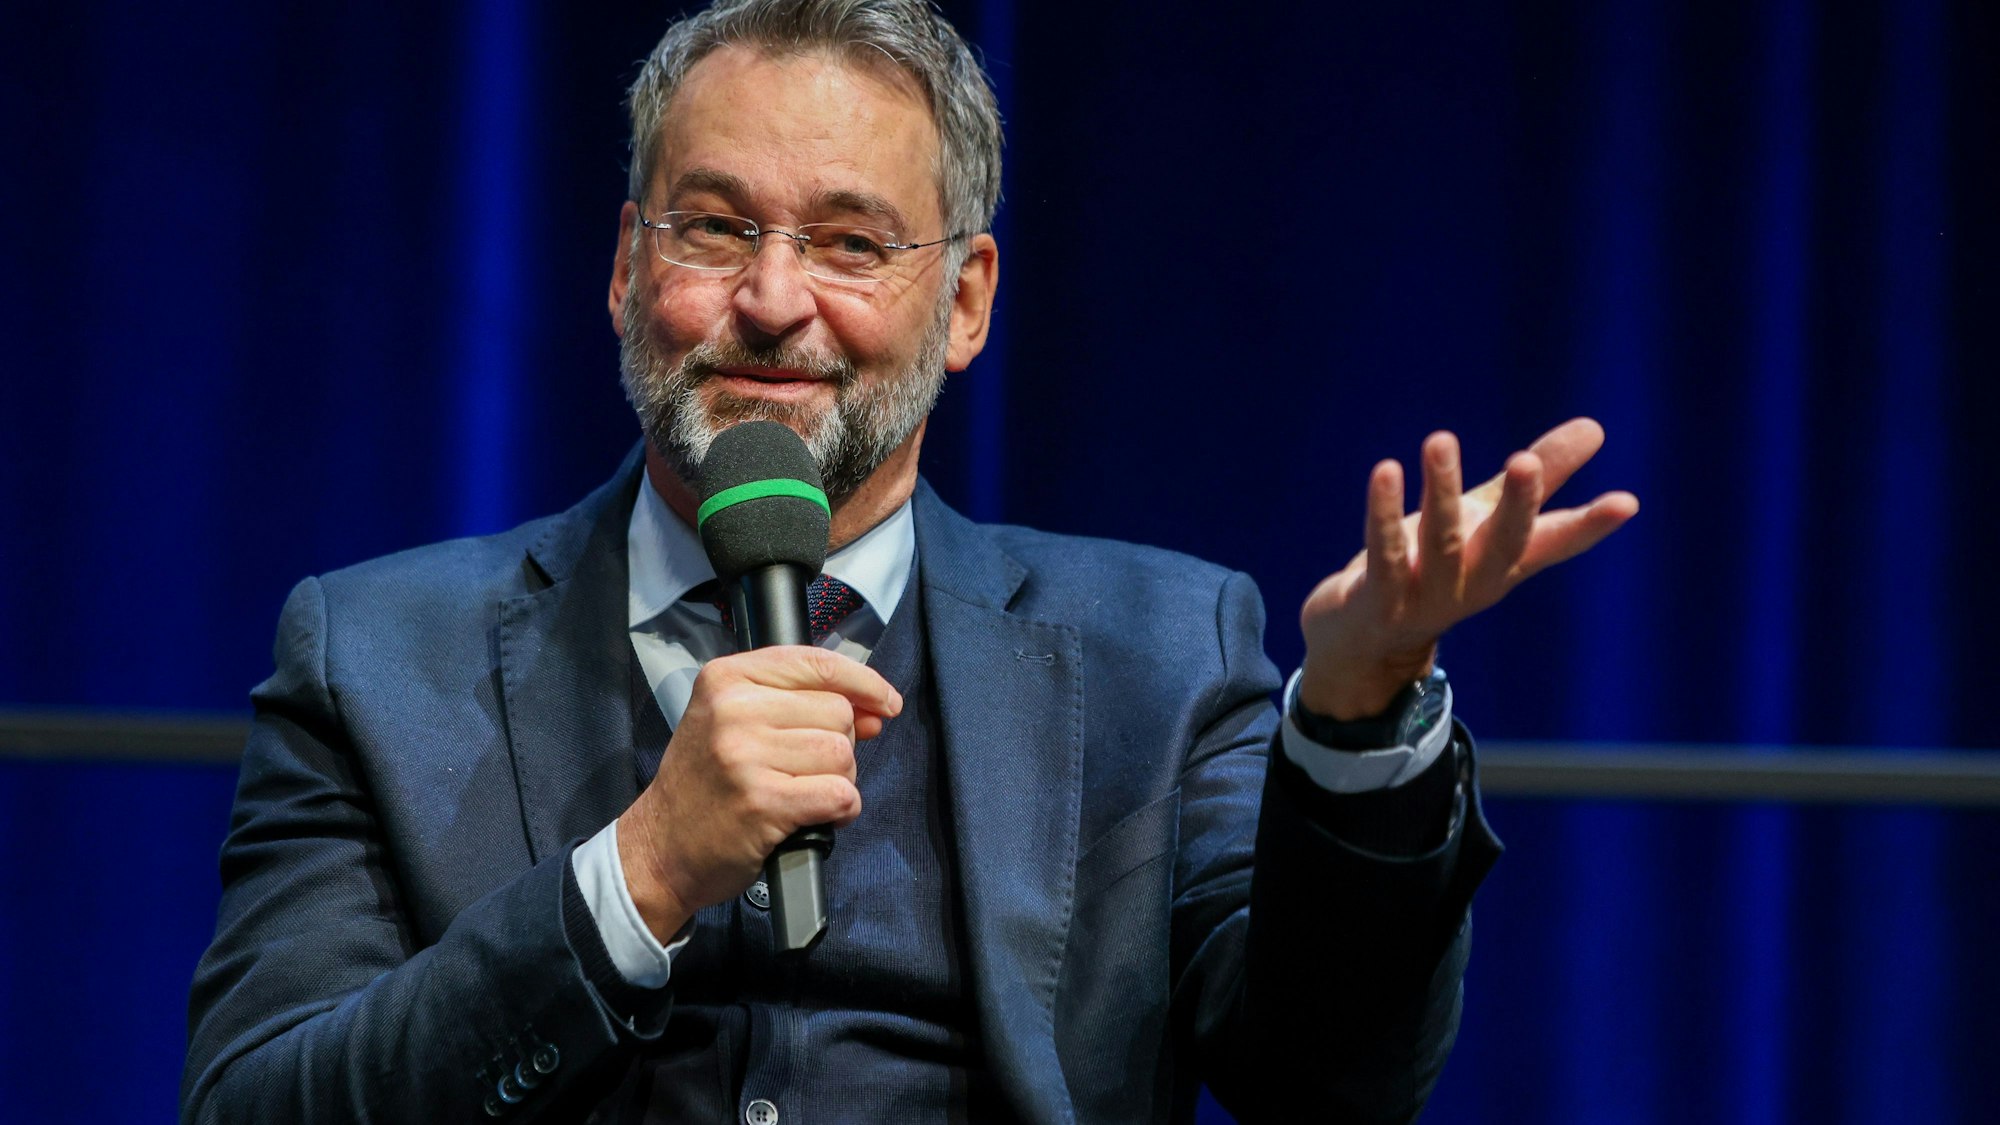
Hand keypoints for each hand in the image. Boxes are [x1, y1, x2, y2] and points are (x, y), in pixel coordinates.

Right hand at [617, 646, 902, 940]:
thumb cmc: (705, 785)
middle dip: (840, 745)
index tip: (887, 702)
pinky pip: (839, 794)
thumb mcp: (736, 724)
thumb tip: (876, 709)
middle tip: (805, 770)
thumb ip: (804, 706)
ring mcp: (745, 756)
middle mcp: (733, 710)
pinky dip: (842, 809)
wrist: (661, 848)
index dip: (863, 682)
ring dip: (839, 779)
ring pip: (842, 753)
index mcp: (726, 679)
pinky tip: (817, 816)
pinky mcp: (762, 802)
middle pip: (837, 711)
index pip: (816, 663)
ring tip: (804, 794)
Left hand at [1298, 417, 1638, 719]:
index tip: (1627, 503)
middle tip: (1526, 462)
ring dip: (1442, 491)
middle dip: (1517, 505)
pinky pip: (1382, 552)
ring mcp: (1426, 596)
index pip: (1556, 543)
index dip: (1591, 526)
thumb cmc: (1432, 565)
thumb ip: (1537, 476)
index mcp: (1504, 563)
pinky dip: (1384, 513)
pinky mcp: (1379, 600)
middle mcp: (1472, 582)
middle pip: (1504, 544)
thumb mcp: (1485, 517)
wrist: (1363, 639)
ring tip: (1440, 440)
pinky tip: (1386, 471)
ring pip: (1441, 542)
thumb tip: (1596, 427)